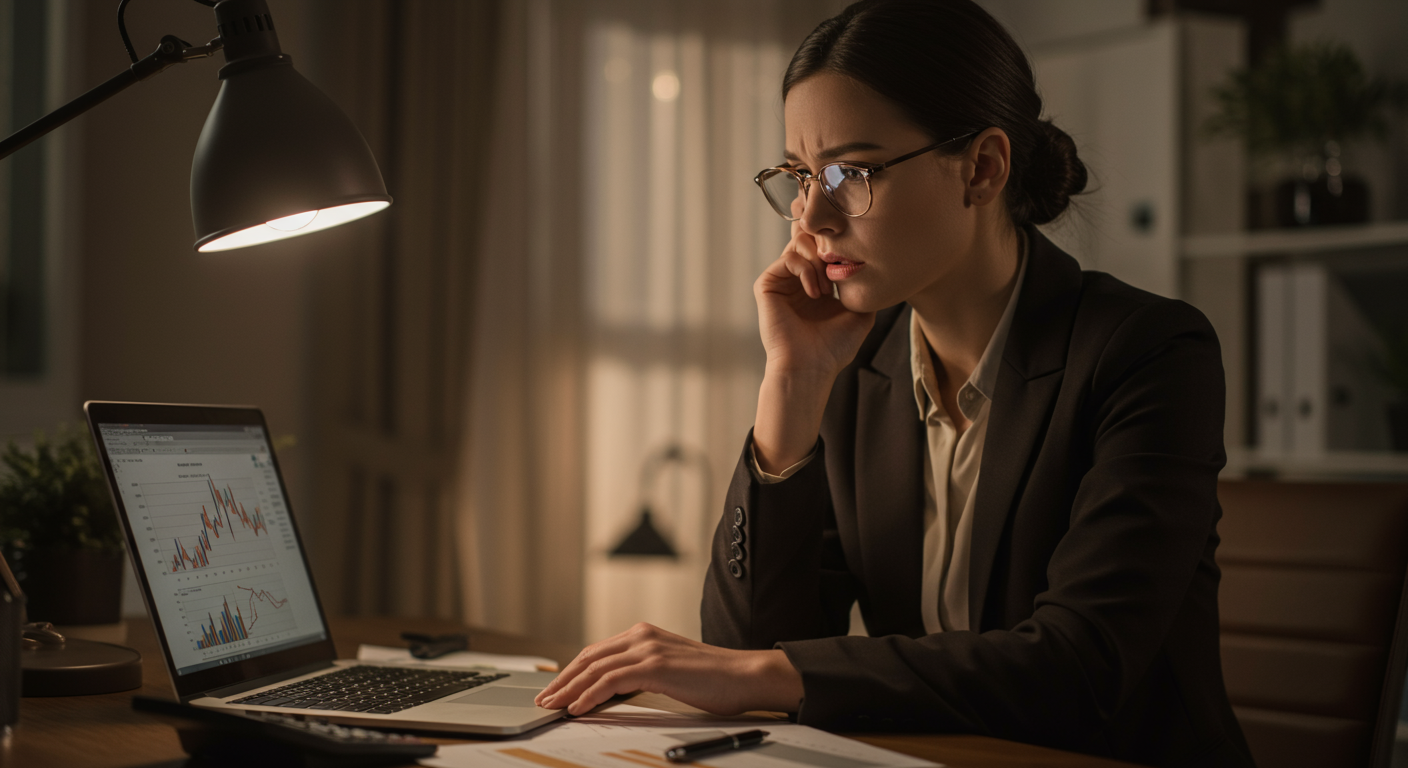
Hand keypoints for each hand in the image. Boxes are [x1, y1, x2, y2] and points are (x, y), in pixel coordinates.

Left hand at [533, 623, 802, 715]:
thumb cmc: (715, 680)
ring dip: (569, 689)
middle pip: (589, 657)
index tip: (556, 689)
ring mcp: (648, 648)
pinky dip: (589, 695)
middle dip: (562, 679)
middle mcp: (643, 636)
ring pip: (595, 668)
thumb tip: (615, 692)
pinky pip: (610, 681)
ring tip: (553, 706)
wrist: (746, 676)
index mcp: (645, 635)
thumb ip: (644, 674)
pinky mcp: (655, 666)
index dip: (573, 671)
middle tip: (544, 699)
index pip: (598, 652)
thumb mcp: (671, 672)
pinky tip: (577, 708)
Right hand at [754, 201, 874, 378]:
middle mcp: (797, 278)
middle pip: (810, 236)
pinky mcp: (766, 285)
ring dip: (819, 261)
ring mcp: (781, 281)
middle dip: (828, 246)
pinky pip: (788, 258)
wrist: (810, 368)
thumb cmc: (834, 348)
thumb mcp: (860, 314)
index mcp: (816, 282)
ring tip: (827, 290)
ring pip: (799, 243)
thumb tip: (876, 267)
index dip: (839, 244)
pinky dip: (806, 270)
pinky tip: (815, 294)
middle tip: (838, 269)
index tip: (853, 260)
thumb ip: (864, 288)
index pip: (824, 246)